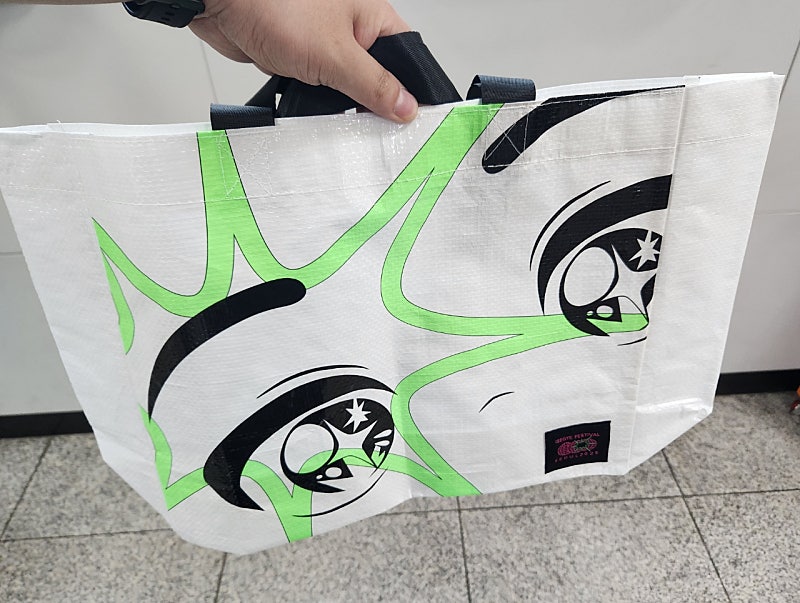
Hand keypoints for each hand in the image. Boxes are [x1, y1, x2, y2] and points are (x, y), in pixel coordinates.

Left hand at [190, 0, 418, 122]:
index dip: (412, 91)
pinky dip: (318, 105)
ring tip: (343, 123)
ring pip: (348, 89)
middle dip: (374, 105)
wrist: (221, 4)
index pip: (408, 60)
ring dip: (343, 107)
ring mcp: (326, 46)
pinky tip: (316, 114)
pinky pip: (321, 92)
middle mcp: (352, 30)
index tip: (411, 122)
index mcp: (372, 17)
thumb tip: (405, 106)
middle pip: (378, 78)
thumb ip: (372, 84)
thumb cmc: (273, 5)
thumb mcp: (334, 55)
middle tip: (375, 130)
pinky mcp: (303, 61)